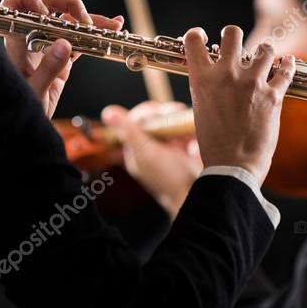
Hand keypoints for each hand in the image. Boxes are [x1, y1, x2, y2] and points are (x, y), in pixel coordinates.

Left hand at [0, 0, 122, 117]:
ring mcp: (49, 47)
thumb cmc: (21, 113)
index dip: (29, 3)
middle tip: (84, 19)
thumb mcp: (35, 93)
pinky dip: (96, 34)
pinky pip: (79, 40)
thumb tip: (63, 43)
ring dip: (90, 20)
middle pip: (46, 6)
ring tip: (110, 25)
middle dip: (67, 5)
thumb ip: (48, 69)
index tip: (46, 12)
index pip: (15, 10)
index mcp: (18, 45)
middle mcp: (33, 41)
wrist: (26, 132)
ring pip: (68, 22)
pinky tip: (112, 28)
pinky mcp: (63, 59)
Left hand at [101, 101, 201, 217]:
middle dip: (167, 114)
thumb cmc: (169, 180)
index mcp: (137, 147)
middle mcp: (154, 144)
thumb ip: (129, 131)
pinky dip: (191, 132)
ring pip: (174, 118)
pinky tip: (193, 145)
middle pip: (157, 116)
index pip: (137, 119)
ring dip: (180, 122)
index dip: (146, 113)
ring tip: (185, 134)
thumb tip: (108, 112)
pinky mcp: (190, 144)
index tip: (156, 113)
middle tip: (174, 116)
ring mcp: (172, 143)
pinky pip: (189, 128)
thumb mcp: (146, 153)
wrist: (198, 195)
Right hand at [184, 25, 294, 181]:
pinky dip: (289, 65)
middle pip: (232, 33)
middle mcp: (226, 75)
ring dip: (264, 51)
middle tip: (237, 46)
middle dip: (234, 35)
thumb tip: (214, 76)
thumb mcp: (200, 110)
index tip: (204, 39)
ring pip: (264, 48)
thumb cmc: (214, 144)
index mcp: (202, 79)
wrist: (233, 166)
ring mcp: (251, 83)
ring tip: (264, 57)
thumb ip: (207, 87)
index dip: (198, 34)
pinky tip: (288, 63)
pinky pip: (286, 70)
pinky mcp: (273, 95)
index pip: (193, 40)